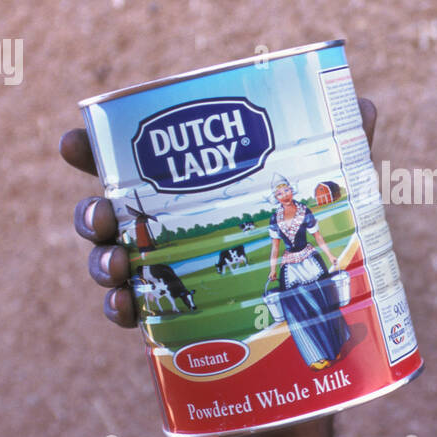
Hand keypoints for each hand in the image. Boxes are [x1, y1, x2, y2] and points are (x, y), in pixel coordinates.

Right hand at [60, 98, 378, 329]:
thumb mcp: (336, 197)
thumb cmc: (320, 249)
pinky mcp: (172, 323)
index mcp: (195, 192)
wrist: (318, 334)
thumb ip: (345, 149)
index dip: (94, 152)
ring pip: (111, 262)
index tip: (73, 144)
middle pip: (108, 213)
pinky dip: (119, 309)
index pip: (133, 165)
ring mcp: (167, 277)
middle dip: (89, 211)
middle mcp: (171, 231)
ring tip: (116, 264)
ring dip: (99, 261)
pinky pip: (131, 314)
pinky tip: (126, 308)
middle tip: (101, 214)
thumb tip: (363, 102)